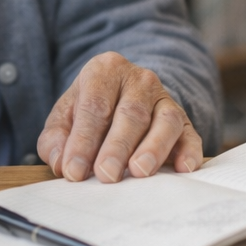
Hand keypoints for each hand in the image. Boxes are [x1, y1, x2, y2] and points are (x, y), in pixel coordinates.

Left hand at [37, 51, 202, 182]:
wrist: (122, 95)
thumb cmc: (90, 109)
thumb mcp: (64, 116)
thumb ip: (55, 138)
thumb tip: (61, 162)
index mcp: (105, 70)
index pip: (95, 106)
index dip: (83, 139)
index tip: (74, 171)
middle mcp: (139, 79)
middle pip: (130, 113)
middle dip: (117, 146)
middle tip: (106, 174)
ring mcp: (165, 98)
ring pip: (165, 120)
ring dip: (153, 147)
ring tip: (139, 171)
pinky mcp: (184, 119)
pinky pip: (190, 133)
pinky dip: (188, 151)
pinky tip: (183, 168)